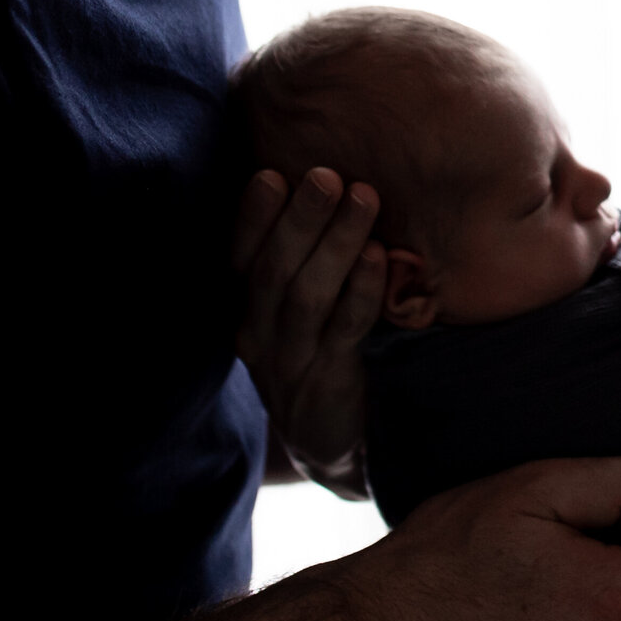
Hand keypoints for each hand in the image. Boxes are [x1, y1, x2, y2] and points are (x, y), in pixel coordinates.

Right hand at [233, 168, 386, 492]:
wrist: (337, 445)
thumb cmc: (324, 354)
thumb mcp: (302, 308)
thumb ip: (304, 256)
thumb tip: (332, 181)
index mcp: (250, 310)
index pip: (240, 258)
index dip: (252, 217)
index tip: (270, 175)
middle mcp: (261, 335)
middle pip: (273, 271)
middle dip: (300, 219)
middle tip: (325, 176)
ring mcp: (291, 363)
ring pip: (306, 297)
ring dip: (336, 243)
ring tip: (362, 197)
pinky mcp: (327, 386)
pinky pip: (343, 332)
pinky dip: (361, 291)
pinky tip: (379, 257)